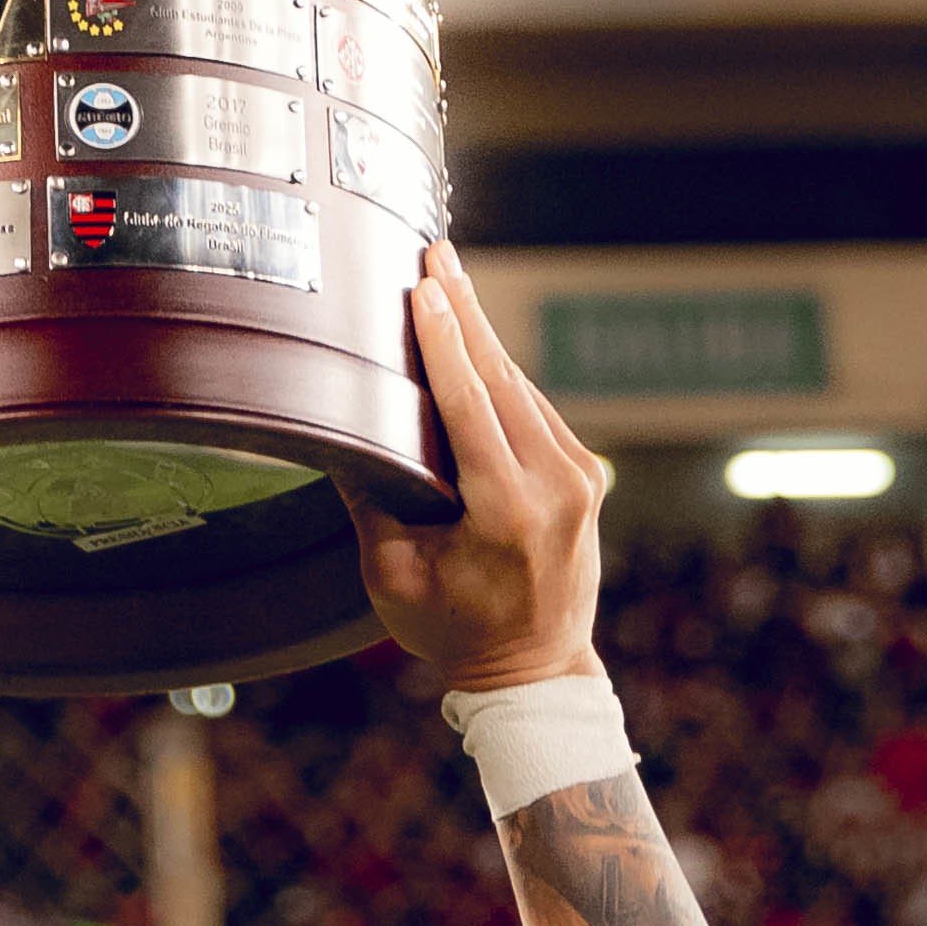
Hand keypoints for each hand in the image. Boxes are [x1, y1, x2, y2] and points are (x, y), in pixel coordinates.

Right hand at [349, 245, 609, 692]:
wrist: (535, 673)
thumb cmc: (453, 632)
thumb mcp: (393, 577)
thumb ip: (369, 501)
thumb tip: (340, 430)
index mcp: (506, 511)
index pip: (471, 406)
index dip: (444, 342)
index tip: (425, 287)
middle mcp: (555, 486)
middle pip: (502, 379)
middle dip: (465, 313)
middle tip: (437, 252)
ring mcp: (579, 478)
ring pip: (523, 388)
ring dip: (483, 335)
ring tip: (448, 280)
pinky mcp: (585, 475)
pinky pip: (537, 410)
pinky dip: (502, 373)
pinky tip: (476, 339)